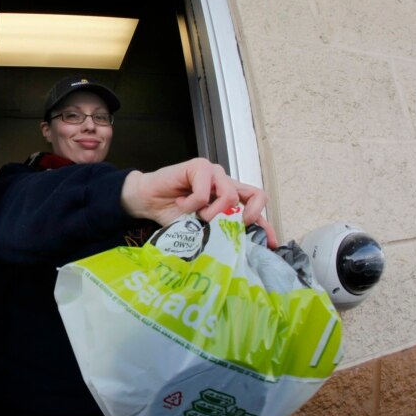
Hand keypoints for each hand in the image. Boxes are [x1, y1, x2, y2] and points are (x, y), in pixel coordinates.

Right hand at [121, 158, 277, 247]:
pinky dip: (191, 204)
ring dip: (210, 213)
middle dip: (244, 218)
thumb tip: (238, 249)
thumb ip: (219, 232)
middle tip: (225, 228)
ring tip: (195, 215)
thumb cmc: (172, 214)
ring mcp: (214, 173)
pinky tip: (180, 203)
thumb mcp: (200, 229)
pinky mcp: (199, 166)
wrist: (147, 201)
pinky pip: (205, 191)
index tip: (269, 245)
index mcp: (230, 198)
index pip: (257, 207)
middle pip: (255, 196)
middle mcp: (226, 183)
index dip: (266, 225)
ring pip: (229, 196)